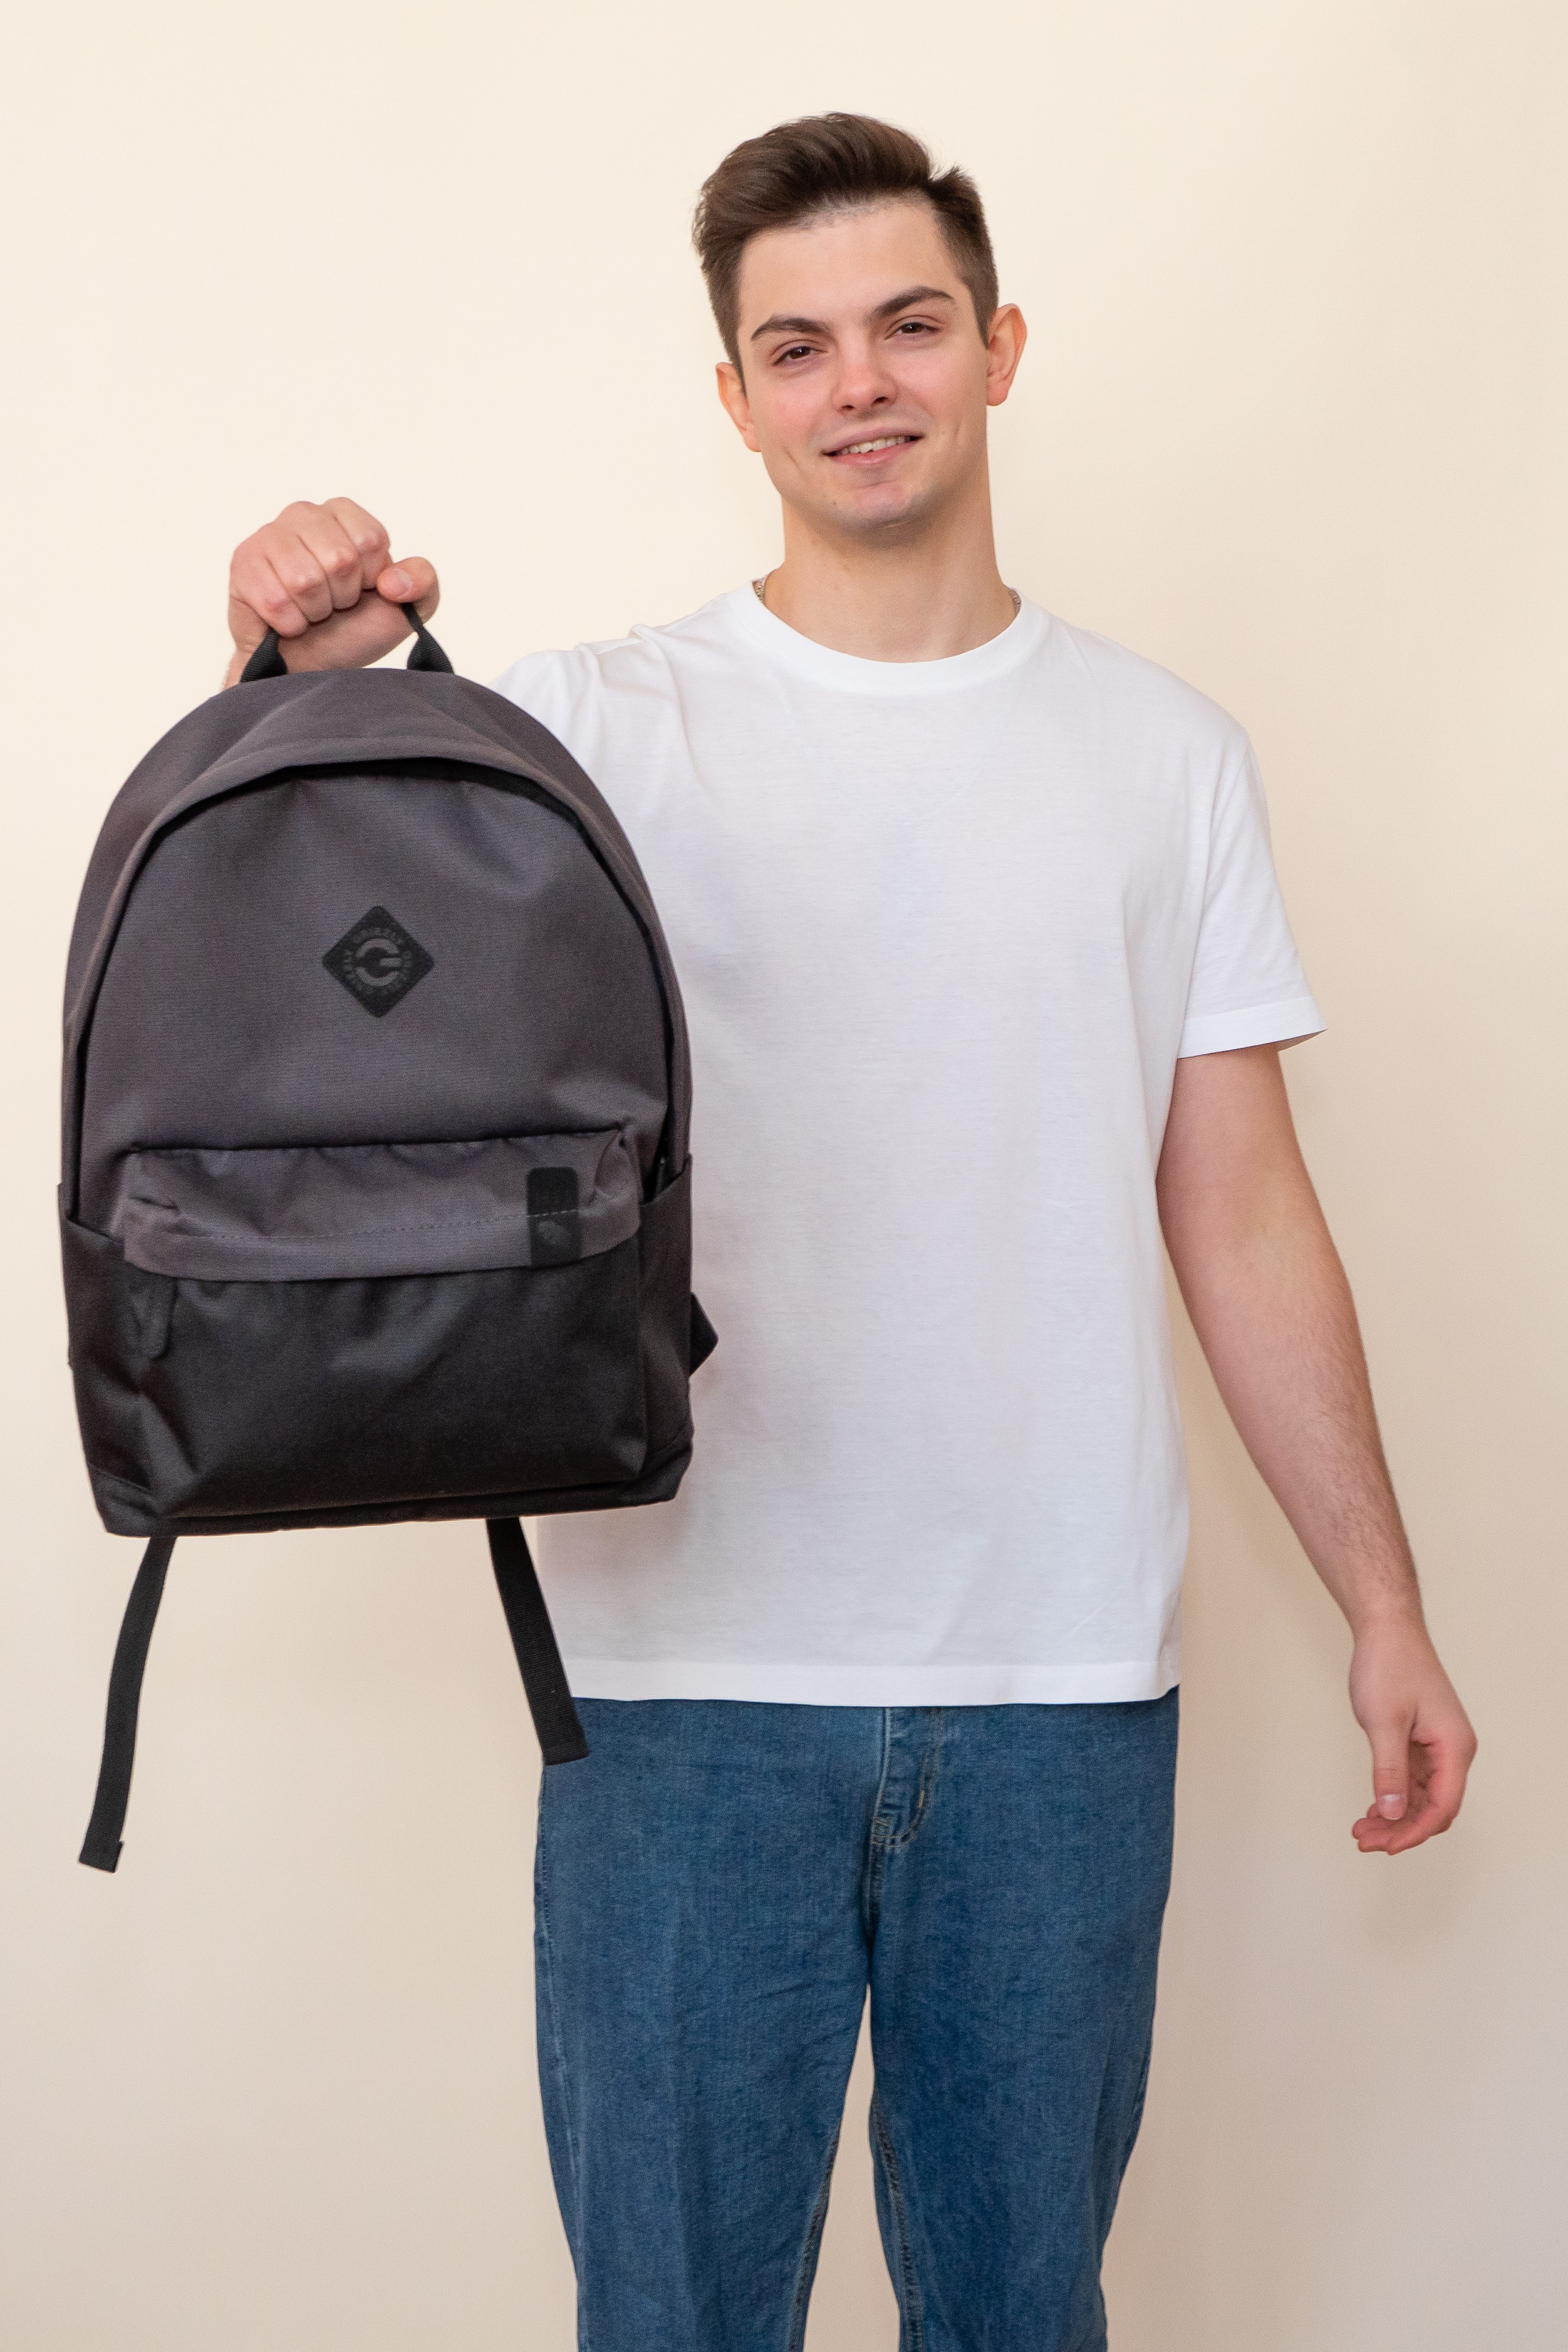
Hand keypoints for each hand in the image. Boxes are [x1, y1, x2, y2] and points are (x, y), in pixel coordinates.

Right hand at [225, 497, 439, 685]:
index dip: (370, 577)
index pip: (370, 539)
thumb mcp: (404, 610)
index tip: (362, 591)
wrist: (310, 667)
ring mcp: (269, 535)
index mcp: (344, 515)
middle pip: (339, 558)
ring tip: (310, 612)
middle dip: (342, 597)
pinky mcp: (242, 562)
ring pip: (305, 579)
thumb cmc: (353, 631)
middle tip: (333, 605)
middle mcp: (304, 514)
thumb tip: (393, 581)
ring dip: (314, 611)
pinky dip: (289, 623)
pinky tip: (287, 621)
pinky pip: (275, 599)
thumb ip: (423, 583)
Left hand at [1348, 1610, 1475, 1854]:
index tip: (1385, 1847)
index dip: (1414, 1832)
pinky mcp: (1421, 1740)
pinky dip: (1394, 1796)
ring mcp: (1437, 1745)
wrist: (1387, 1629)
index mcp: (1454, 1748)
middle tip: (1365, 1841)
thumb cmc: (1389, 1666)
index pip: (1442, 1807)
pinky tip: (1373, 1809)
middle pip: (1434, 1807)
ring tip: (1362, 1830)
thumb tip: (1394, 1814)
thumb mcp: (1384, 1723)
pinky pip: (1413, 1779)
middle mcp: (1452, 1750)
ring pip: (1422, 1796)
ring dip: (1395, 1816)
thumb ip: (1389, 1771)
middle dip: (1401, 1829)